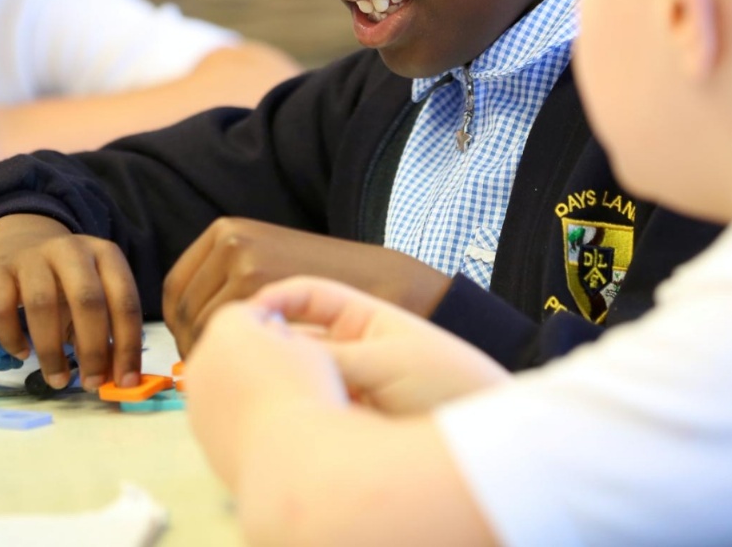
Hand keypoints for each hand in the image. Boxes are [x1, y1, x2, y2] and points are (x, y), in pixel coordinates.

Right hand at [0, 213, 143, 390]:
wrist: (20, 240)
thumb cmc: (64, 279)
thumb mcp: (93, 294)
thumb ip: (107, 330)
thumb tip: (118, 378)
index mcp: (105, 255)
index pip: (124, 300)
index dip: (128, 344)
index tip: (125, 382)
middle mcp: (71, 249)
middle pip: (87, 300)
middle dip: (94, 349)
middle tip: (92, 384)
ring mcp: (32, 256)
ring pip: (42, 304)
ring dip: (52, 351)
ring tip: (57, 379)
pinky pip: (1, 307)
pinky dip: (11, 336)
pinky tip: (22, 353)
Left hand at [161, 218, 453, 354]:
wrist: (374, 280)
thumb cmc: (319, 283)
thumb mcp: (267, 261)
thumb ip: (227, 281)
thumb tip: (181, 322)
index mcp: (225, 232)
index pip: (175, 289)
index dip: (177, 325)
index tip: (190, 349)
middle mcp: (229, 242)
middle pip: (183, 310)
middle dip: (190, 345)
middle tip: (213, 372)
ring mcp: (243, 263)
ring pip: (200, 327)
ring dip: (209, 356)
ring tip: (231, 375)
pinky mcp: (259, 286)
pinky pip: (227, 336)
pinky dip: (230, 359)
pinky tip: (248, 371)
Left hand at [186, 299, 345, 488]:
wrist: (290, 458)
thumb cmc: (304, 395)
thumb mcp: (307, 347)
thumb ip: (282, 333)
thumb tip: (271, 334)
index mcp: (226, 327)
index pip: (247, 313)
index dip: (273, 323)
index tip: (293, 339)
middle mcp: (201, 359)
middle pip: (227, 347)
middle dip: (252, 354)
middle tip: (289, 372)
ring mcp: (196, 401)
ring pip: (221, 383)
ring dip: (243, 387)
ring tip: (281, 404)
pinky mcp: (201, 436)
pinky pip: (221, 415)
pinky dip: (238, 416)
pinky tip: (270, 428)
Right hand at [251, 276, 507, 413]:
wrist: (489, 434)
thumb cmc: (450, 383)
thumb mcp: (385, 362)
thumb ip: (330, 357)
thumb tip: (273, 349)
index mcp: (364, 319)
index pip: (306, 297)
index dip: (274, 301)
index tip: (246, 318)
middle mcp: (351, 350)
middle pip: (294, 339)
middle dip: (267, 347)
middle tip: (242, 363)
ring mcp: (348, 386)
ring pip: (298, 378)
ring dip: (282, 382)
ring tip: (266, 393)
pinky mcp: (348, 423)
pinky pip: (312, 413)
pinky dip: (298, 416)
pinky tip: (287, 423)